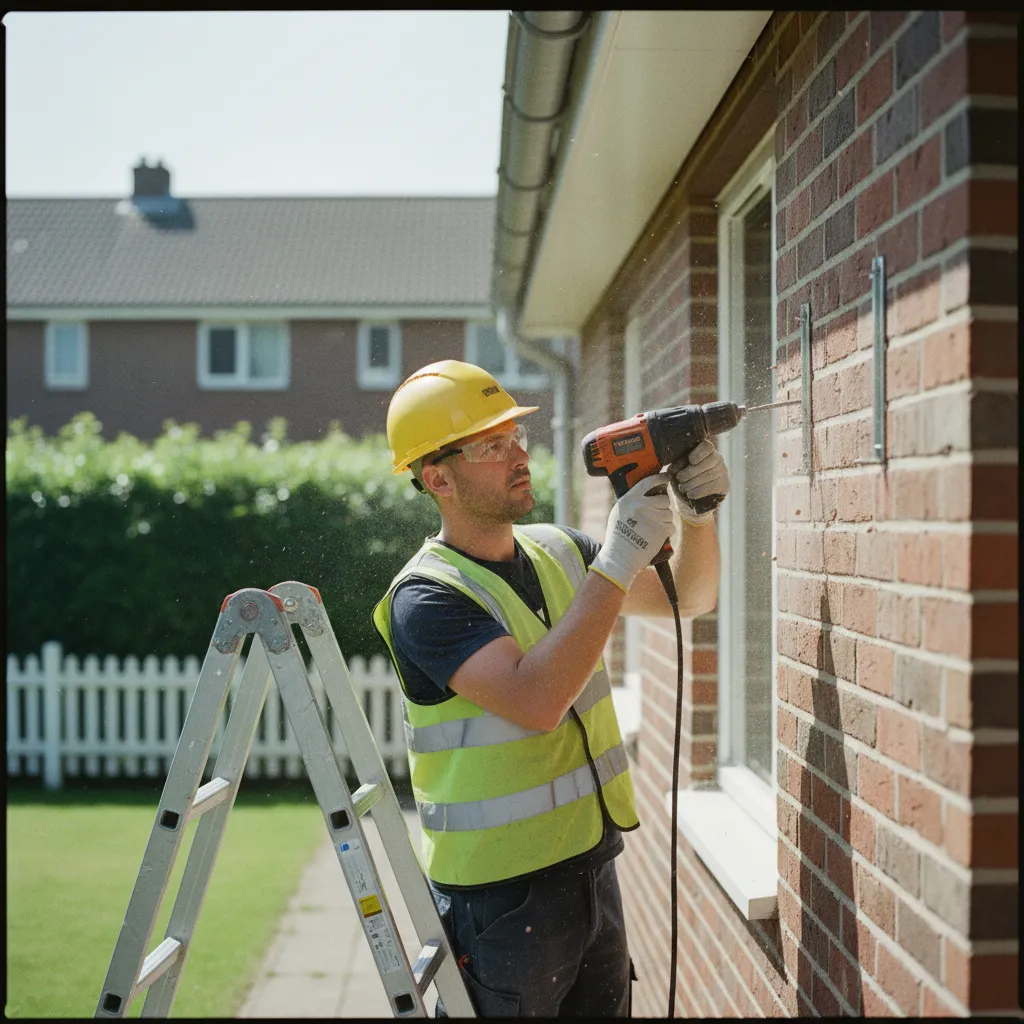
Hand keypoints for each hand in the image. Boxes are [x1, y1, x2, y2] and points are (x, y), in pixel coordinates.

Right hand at [590, 473, 673, 591]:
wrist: (620, 556)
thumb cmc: (617, 536)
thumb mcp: (618, 512)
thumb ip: (631, 501)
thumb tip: (646, 493)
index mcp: (630, 498)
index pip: (648, 482)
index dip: (660, 478)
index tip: (667, 478)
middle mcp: (642, 505)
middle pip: (664, 499)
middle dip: (662, 506)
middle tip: (655, 515)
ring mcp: (653, 517)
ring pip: (669, 513)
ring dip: (664, 520)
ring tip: (653, 528)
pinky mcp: (661, 530)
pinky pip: (671, 526)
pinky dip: (666, 531)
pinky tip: (656, 536)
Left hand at [669, 439, 729, 525]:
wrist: (689, 497)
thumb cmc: (681, 479)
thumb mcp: (676, 470)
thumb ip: (676, 465)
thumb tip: (672, 469)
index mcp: (704, 450)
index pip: (707, 446)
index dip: (699, 453)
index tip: (690, 460)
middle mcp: (717, 458)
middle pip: (711, 460)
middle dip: (692, 471)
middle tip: (680, 478)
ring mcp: (722, 471)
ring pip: (711, 474)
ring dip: (694, 482)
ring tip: (682, 487)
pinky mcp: (724, 484)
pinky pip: (714, 486)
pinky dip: (700, 491)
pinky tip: (690, 494)